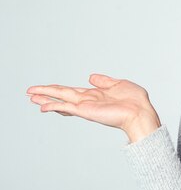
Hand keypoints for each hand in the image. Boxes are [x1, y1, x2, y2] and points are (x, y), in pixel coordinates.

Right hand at [26, 74, 161, 140]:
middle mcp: (88, 101)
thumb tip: (91, 77)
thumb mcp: (119, 84)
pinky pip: (66, 107)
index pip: (72, 91)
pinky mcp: (86, 111)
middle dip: (46, 92)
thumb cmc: (135, 101)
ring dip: (45, 98)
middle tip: (30, 92)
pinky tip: (43, 106)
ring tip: (31, 97)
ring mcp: (86, 106)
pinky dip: (54, 106)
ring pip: (60, 100)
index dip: (59, 89)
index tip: (47, 89)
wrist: (141, 112)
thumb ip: (104, 81)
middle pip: (62, 94)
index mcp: (95, 95)